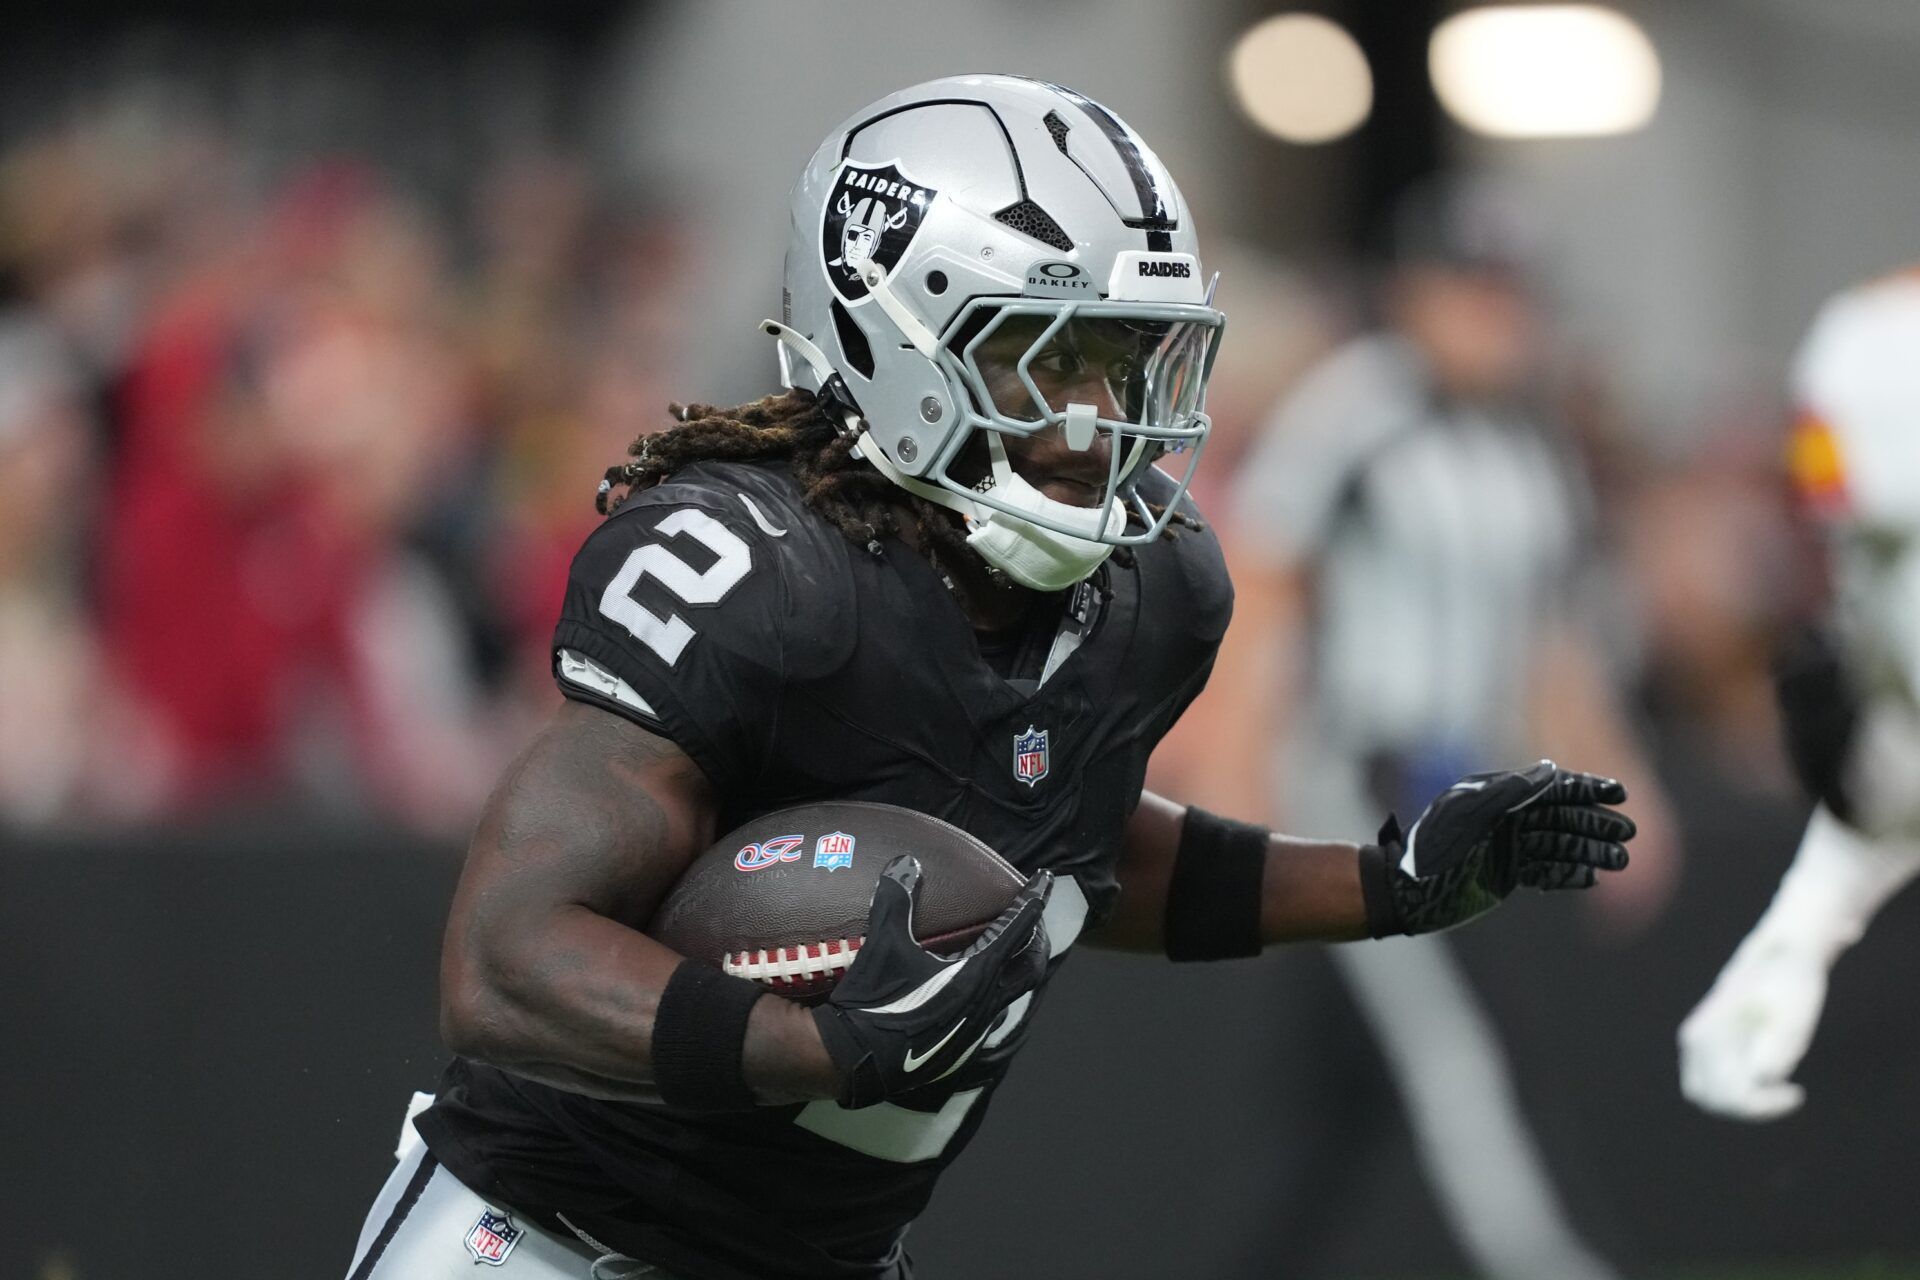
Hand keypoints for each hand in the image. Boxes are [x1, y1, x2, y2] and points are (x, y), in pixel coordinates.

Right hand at [812, 855, 1051, 1107]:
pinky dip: (994, 992)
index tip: (1046, 880)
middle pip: (1031, 966)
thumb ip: (896, 900)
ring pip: (1012, 993)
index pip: (1019, 928)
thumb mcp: (884, 945)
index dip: (1034, 900)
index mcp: (977, 973)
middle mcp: (987, 1002)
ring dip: (1015, 968)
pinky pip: (992, 1014)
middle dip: (1036, 938)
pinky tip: (974, 988)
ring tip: (1006, 950)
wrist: (857, 1061)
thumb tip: (905, 863)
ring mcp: (977, 1029)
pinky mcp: (964, 1048)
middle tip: (1032, 918)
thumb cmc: (875, 1000)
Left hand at [1365, 759, 1634, 934]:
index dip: (1587, 789)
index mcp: (1500, 797)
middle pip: (1563, 817)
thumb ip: (1511, 792)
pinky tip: (1591, 878)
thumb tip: (1551, 770)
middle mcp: (1508, 819)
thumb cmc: (1435, 848)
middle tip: (1628, 833)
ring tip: (1621, 860)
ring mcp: (1510, 846)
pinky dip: (1568, 873)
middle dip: (1597, 823)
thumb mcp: (1470, 813)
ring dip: (1590, 851)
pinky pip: (1546, 870)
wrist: (1409, 891)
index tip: (1619, 793)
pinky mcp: (1507, 873)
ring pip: (1559, 845)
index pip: (1552, 788)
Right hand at [1678, 931, 1829, 1120]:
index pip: (1727, 1094)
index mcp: (1708, 1032)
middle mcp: (1694, 1041)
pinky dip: (1740, 1091)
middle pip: (1711, 1100)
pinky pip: (1713, 1085)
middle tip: (1787, 1093)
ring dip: (1742, 1102)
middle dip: (1749, 1107)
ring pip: (1708, 1097)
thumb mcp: (1794, 1014)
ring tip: (1778, 1087)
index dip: (1764, 1105)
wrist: (1779, 957)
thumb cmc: (1789, 984)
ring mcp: (1695, 1044)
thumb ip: (1777, 1046)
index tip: (1797, 1092)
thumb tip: (1761, 1077)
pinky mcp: (1704, 1047)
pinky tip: (1770, 1075)